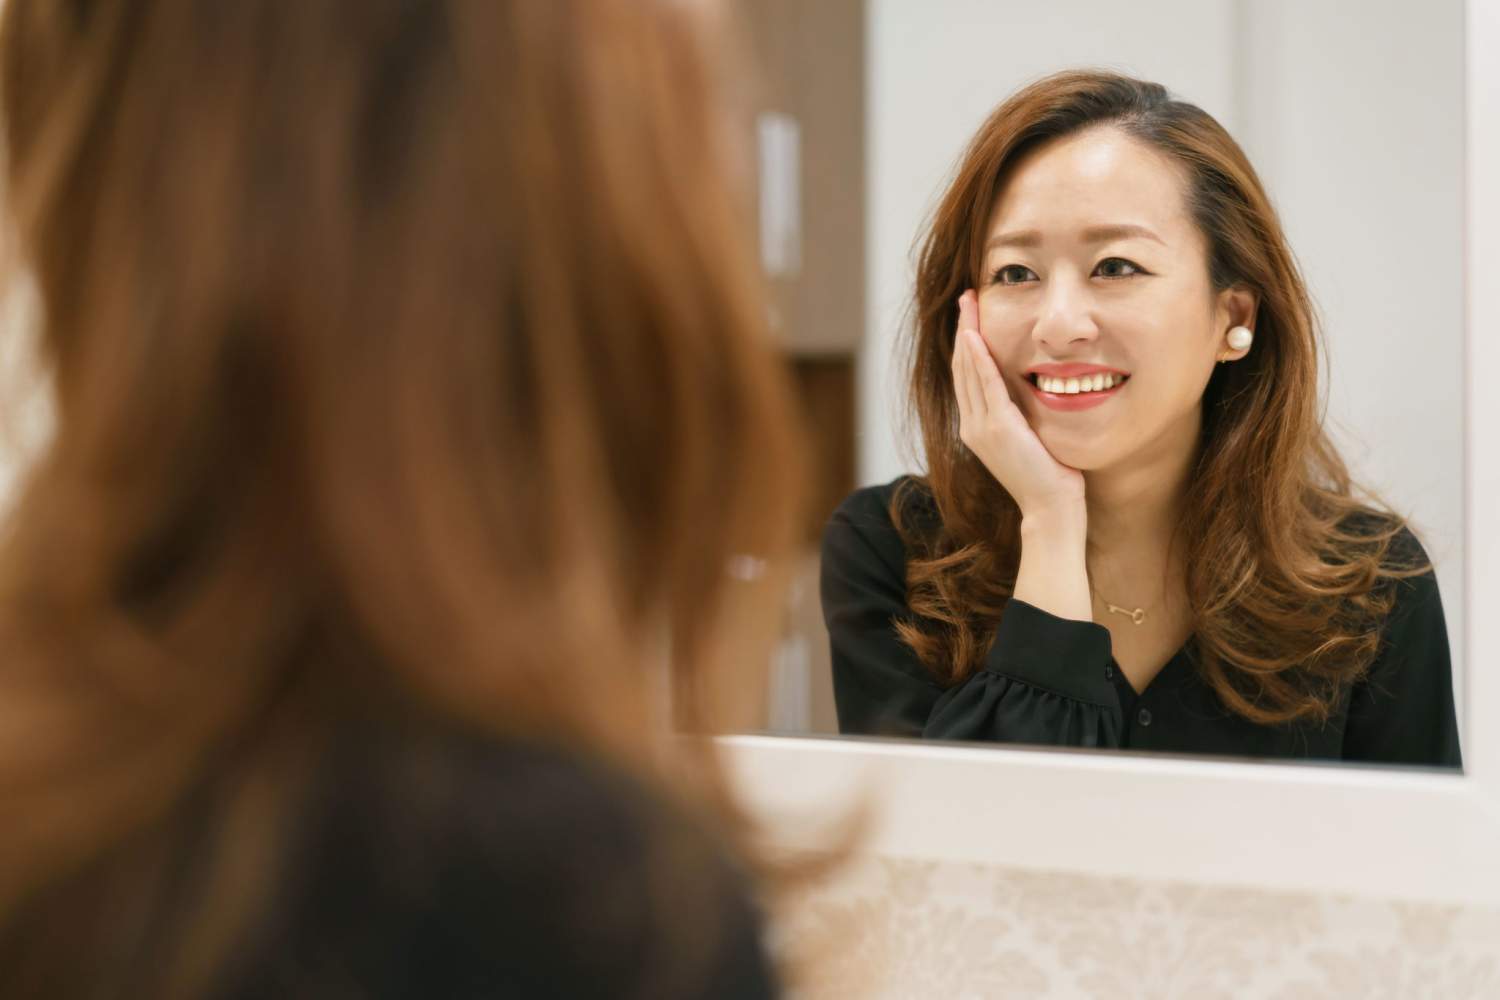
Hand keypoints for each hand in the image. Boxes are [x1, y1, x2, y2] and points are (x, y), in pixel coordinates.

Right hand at [951, 289, 1085, 517]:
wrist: (1050, 507)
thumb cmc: (1049, 476)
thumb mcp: (1031, 437)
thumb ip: (1022, 414)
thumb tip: (1033, 388)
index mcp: (978, 426)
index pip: (967, 375)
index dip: (968, 341)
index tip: (972, 313)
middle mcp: (972, 425)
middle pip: (961, 366)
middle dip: (964, 328)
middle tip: (966, 297)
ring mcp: (980, 427)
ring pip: (968, 370)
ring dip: (968, 334)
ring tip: (969, 305)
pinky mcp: (998, 428)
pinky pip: (984, 385)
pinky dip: (978, 359)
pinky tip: (976, 335)